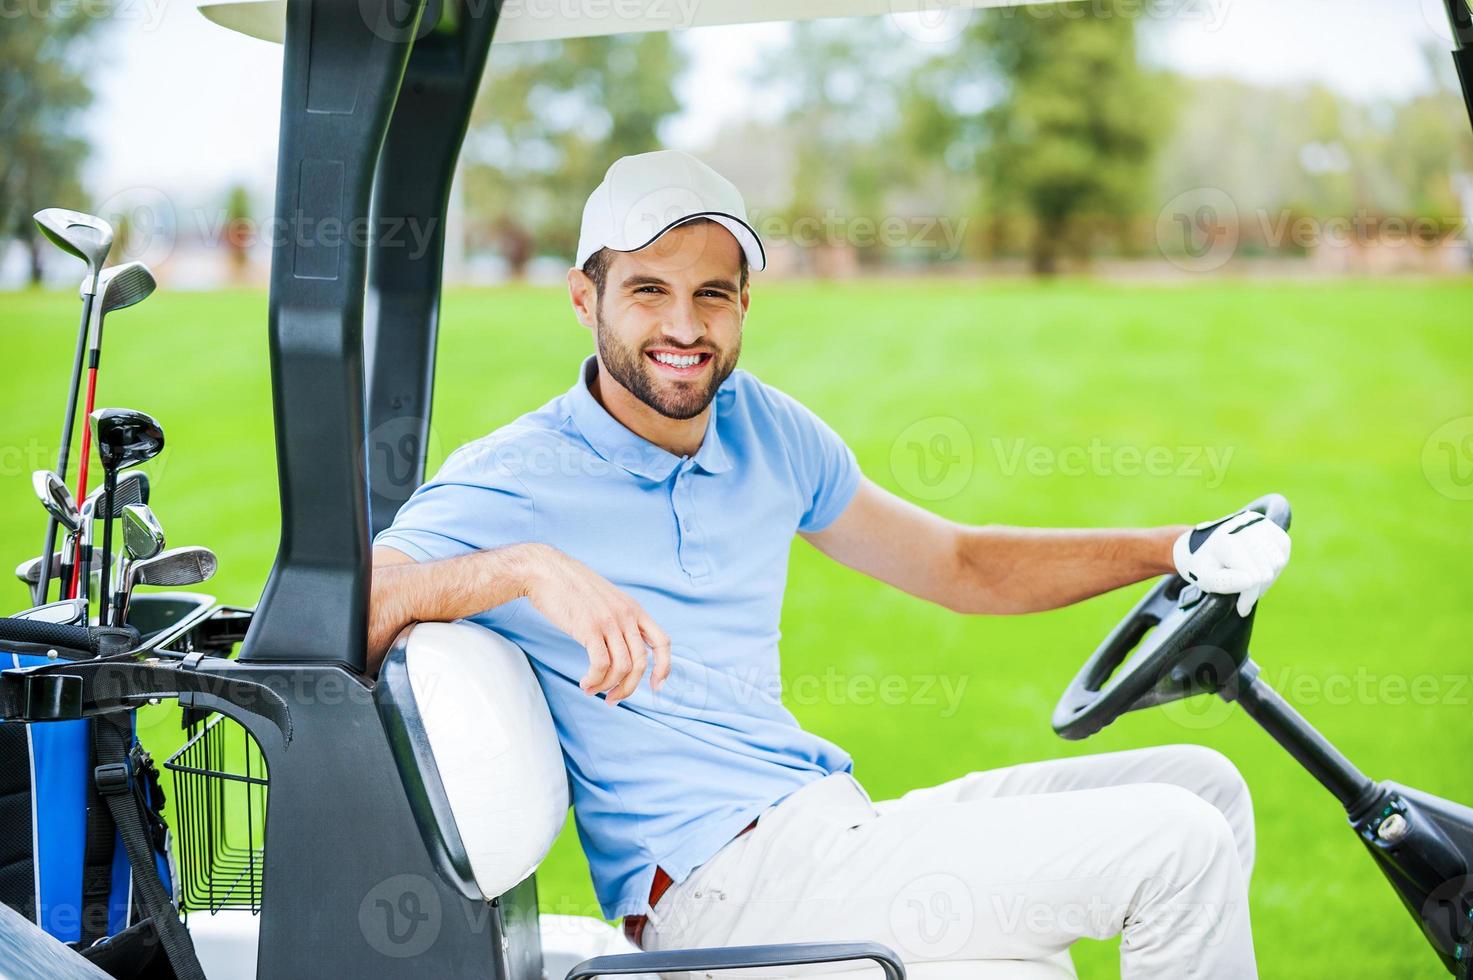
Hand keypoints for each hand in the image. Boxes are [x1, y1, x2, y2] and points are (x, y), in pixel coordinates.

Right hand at [521, 545, 670, 705]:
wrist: (545, 571)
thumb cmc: (571, 589)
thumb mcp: (606, 599)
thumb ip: (618, 619)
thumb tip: (623, 648)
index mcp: (634, 609)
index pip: (662, 642)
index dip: (664, 667)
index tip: (656, 686)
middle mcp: (626, 615)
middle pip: (640, 663)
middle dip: (628, 688)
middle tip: (612, 699)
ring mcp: (609, 621)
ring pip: (622, 668)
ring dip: (607, 687)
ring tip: (591, 690)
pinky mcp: (589, 628)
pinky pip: (600, 665)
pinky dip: (595, 680)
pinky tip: (585, 683)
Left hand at [1173, 510, 1290, 616]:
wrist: (1201, 545)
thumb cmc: (1205, 565)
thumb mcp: (1205, 579)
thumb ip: (1224, 583)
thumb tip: (1250, 580)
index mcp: (1224, 542)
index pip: (1252, 579)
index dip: (1248, 597)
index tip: (1241, 607)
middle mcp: (1241, 527)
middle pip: (1266, 572)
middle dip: (1257, 588)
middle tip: (1244, 593)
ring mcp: (1255, 522)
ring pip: (1278, 561)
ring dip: (1268, 576)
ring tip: (1250, 579)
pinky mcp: (1266, 522)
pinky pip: (1284, 547)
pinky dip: (1275, 562)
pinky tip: (1260, 565)